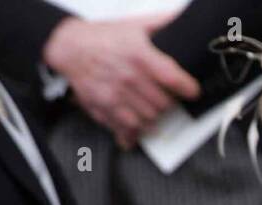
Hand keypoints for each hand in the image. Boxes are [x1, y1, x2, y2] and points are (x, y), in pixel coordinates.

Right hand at [43, 16, 199, 148]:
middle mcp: (129, 77)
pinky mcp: (106, 108)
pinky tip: (139, 121)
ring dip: (156, 116)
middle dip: (170, 102)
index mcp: (139, 55)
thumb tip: (183, 17)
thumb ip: (161, 24)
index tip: (192, 91)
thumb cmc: (104, 38)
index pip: (173, 78)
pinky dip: (138, 130)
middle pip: (165, 104)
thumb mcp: (134, 25)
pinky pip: (130, 129)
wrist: (69, 47)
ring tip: (152, 106)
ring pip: (151, 119)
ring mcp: (117, 95)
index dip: (189, 88)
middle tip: (168, 97)